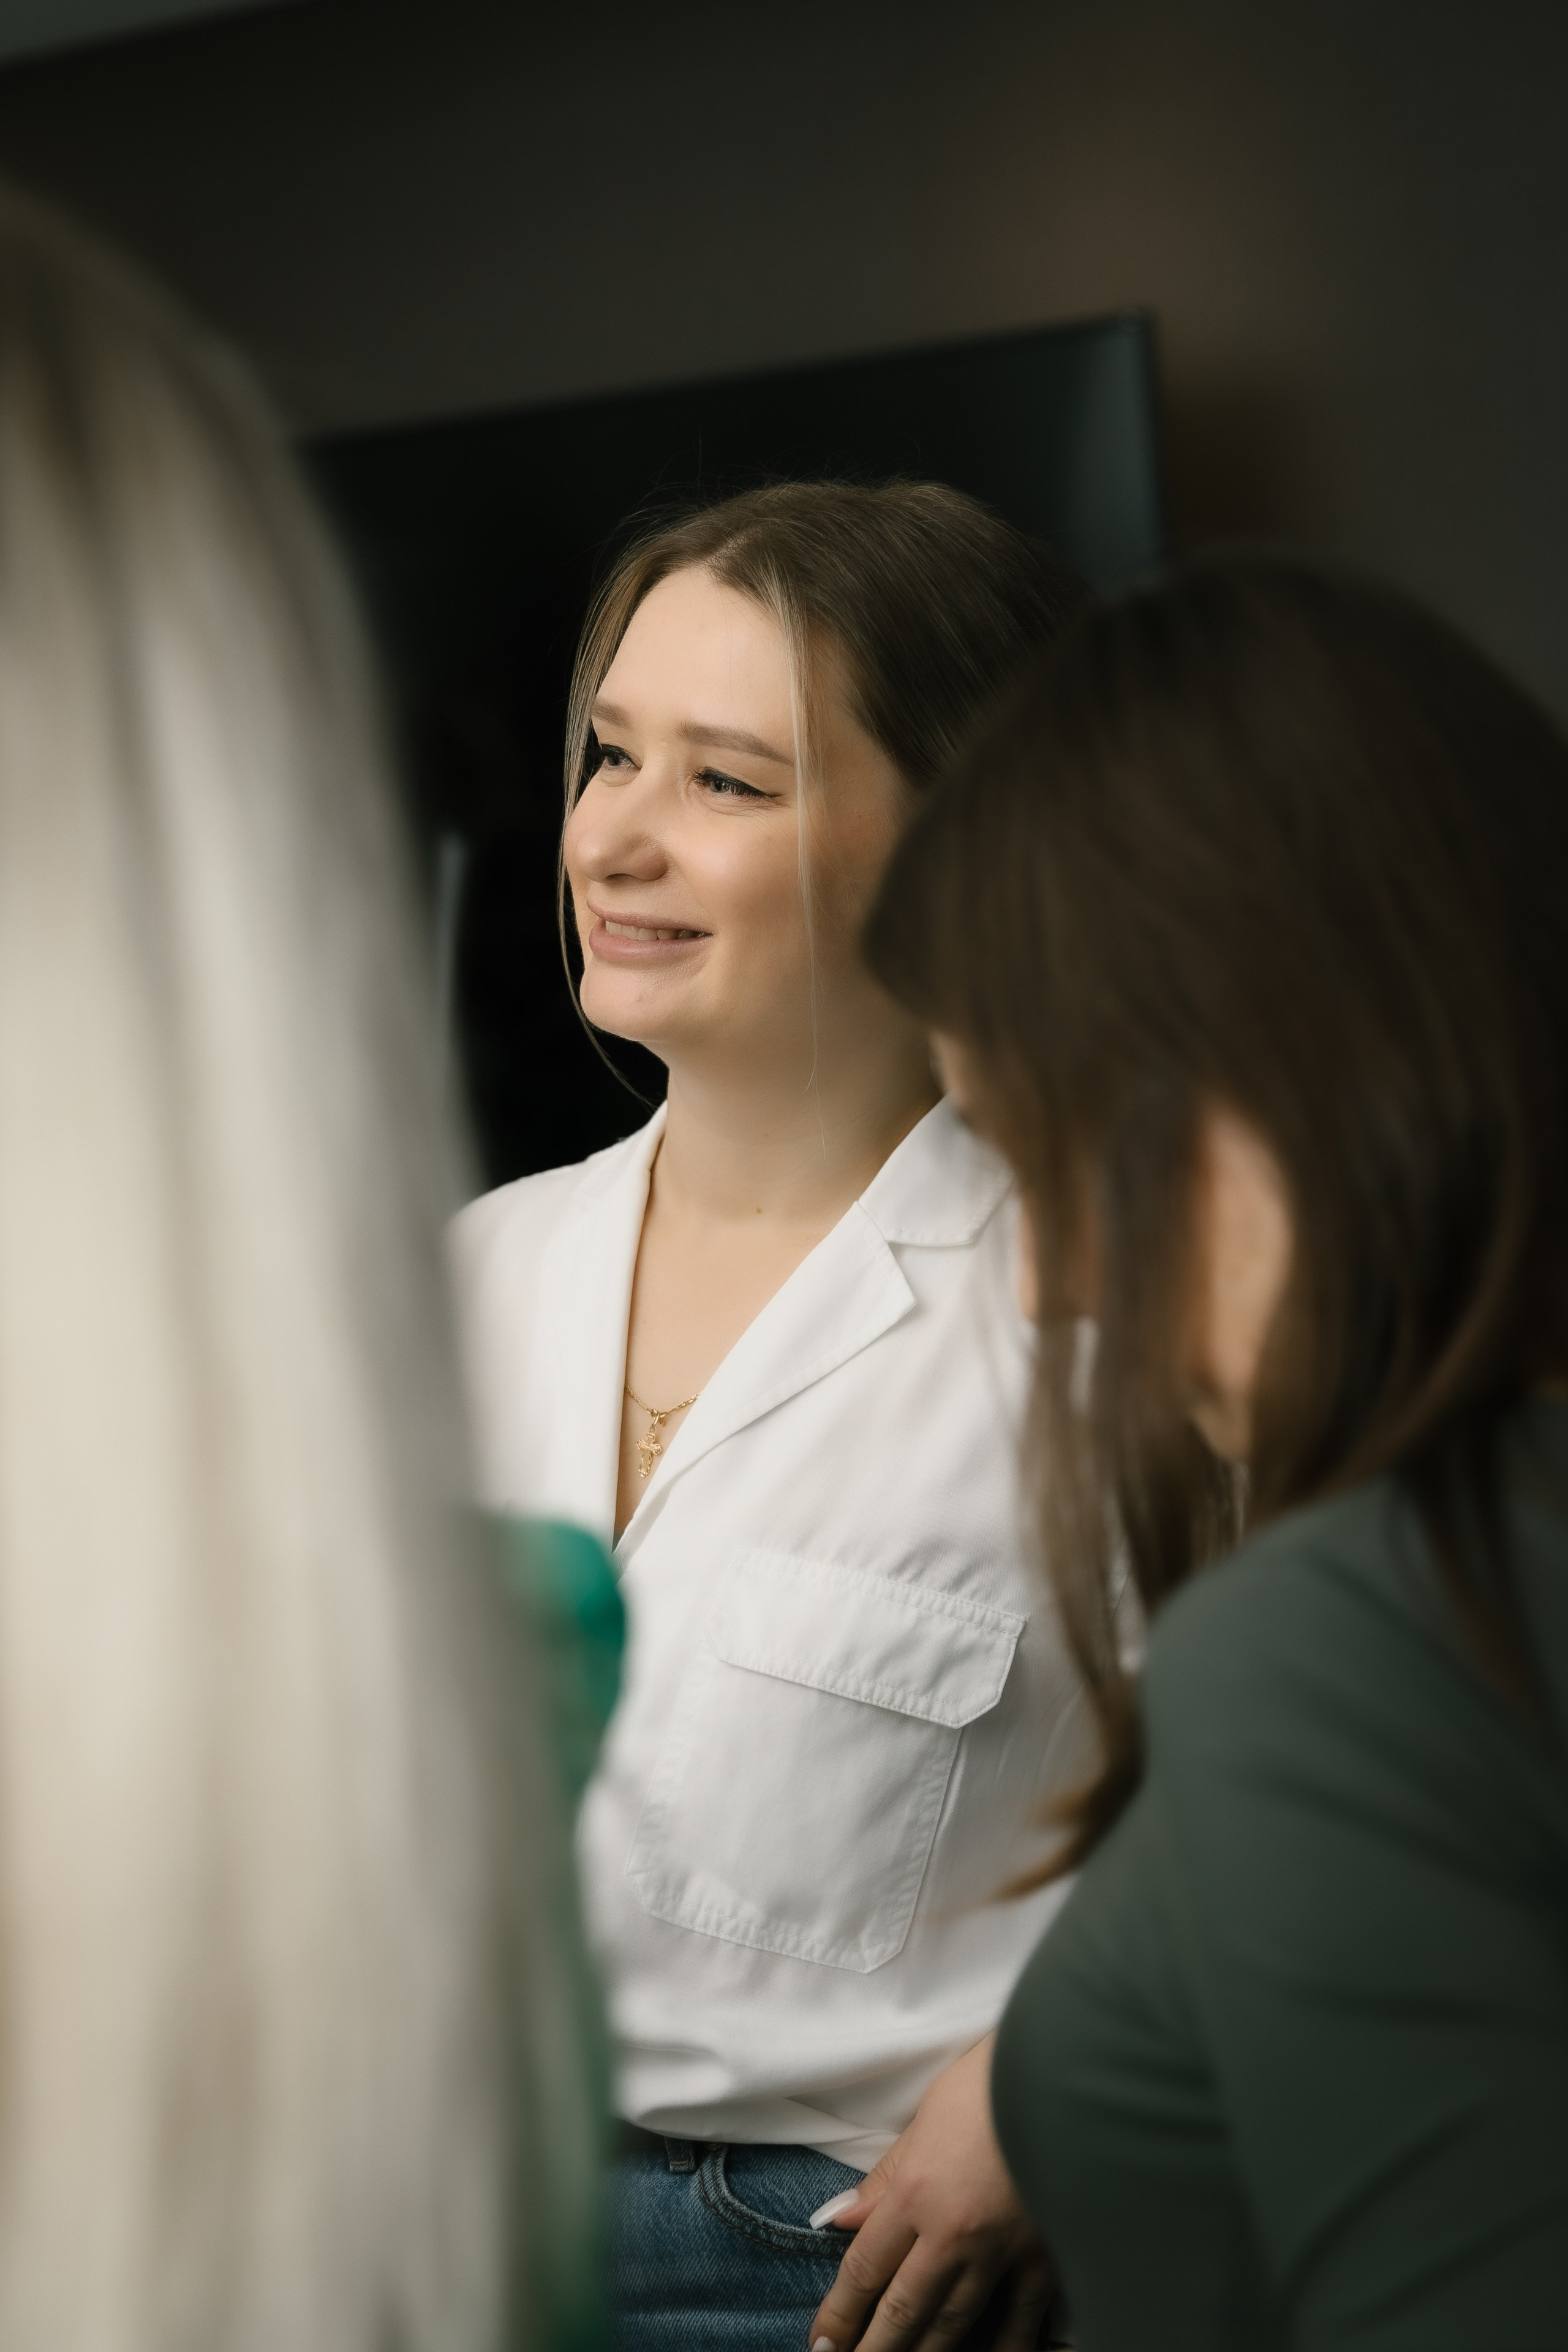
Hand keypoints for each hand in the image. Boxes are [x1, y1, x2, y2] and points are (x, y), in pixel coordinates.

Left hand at [806, 2035, 1051, 2351]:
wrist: (1064, 2072)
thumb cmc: (990, 2082)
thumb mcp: (925, 2119)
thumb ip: (886, 2177)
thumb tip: (844, 2217)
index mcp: (917, 2193)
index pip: (865, 2268)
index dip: (840, 2312)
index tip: (822, 2343)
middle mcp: (953, 2233)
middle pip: (904, 2308)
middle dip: (874, 2347)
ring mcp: (1002, 2250)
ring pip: (955, 2321)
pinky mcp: (1045, 2255)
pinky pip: (1022, 2317)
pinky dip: (1007, 2346)